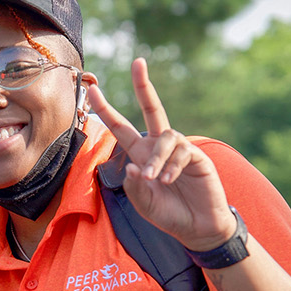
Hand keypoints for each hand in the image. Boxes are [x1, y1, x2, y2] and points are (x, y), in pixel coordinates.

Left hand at [89, 58, 234, 250]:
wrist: (198, 228)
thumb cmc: (169, 215)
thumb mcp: (143, 204)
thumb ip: (133, 188)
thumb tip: (130, 166)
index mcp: (141, 155)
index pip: (121, 127)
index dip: (106, 109)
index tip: (92, 89)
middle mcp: (159, 146)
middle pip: (151, 108)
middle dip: (143, 85)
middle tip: (137, 62)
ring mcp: (179, 149)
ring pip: (165, 137)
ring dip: (156, 158)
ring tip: (154, 180)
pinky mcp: (197, 156)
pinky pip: (182, 151)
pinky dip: (172, 166)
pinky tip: (170, 180)